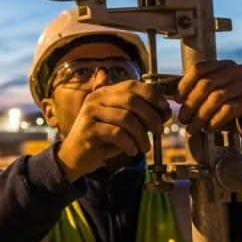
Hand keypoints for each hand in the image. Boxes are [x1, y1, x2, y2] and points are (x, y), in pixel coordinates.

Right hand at [55, 80, 172, 181]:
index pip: (132, 85)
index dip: (152, 95)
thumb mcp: (123, 124)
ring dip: (141, 135)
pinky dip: (129, 143)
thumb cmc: (103, 139)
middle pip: (131, 100)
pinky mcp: (88, 130)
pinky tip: (132, 151)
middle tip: (159, 131)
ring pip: (126, 118)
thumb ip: (140, 114)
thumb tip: (166, 110)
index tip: (165, 109)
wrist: (76, 156)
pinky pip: (117, 134)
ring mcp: (90, 113)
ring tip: (145, 147)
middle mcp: (96, 99)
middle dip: (151, 116)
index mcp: (105, 92)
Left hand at [176, 60, 241, 147]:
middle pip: (206, 83)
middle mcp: (239, 70)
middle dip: (190, 104)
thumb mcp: (212, 100)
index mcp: (226, 65)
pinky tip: (209, 130)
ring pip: (216, 97)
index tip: (177, 101)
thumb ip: (196, 93)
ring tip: (192, 129)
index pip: (199, 68)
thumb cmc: (232, 113)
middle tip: (182, 120)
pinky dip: (215, 121)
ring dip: (200, 116)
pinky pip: (229, 109)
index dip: (185, 84)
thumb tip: (170, 94)